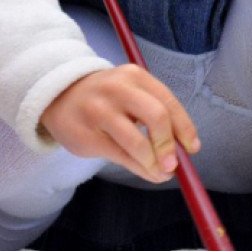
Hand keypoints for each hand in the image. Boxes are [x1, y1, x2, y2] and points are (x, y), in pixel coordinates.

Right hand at [40, 65, 200, 183]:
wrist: (59, 95)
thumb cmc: (106, 98)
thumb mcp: (130, 93)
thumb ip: (154, 113)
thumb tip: (182, 148)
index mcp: (134, 76)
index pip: (167, 101)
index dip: (184, 127)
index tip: (192, 148)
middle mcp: (118, 89)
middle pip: (156, 117)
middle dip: (169, 145)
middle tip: (174, 165)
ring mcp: (99, 111)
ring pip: (137, 142)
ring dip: (153, 163)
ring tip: (161, 174)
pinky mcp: (87, 134)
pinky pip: (120, 156)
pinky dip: (138, 169)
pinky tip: (145, 172)